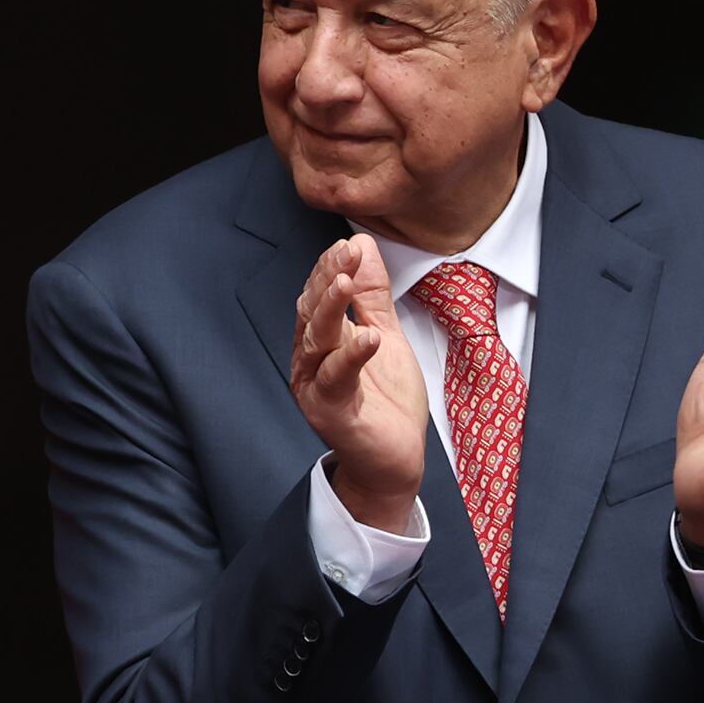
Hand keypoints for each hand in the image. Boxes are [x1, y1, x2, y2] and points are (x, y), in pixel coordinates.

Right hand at [291, 233, 426, 530]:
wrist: (393, 459)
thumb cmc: (386, 402)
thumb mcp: (384, 335)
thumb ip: (371, 295)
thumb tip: (362, 243)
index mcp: (320, 340)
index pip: (318, 295)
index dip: (331, 268)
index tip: (350, 244)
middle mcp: (310, 361)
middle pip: (312, 312)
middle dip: (328, 279)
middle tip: (347, 253)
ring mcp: (315, 386)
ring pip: (316, 341)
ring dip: (331, 309)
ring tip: (346, 283)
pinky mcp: (329, 411)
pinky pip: (336, 379)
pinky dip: (352, 356)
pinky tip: (369, 337)